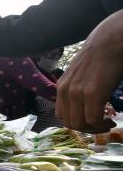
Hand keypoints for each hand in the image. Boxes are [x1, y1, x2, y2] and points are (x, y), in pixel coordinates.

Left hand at [56, 10, 122, 132]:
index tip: (90, 122)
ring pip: (80, 124)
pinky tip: (110, 120)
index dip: (77, 123)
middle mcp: (64, 91)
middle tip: (101, 126)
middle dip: (86, 129)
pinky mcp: (91, 93)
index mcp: (61, 88)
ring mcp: (77, 93)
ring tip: (107, 124)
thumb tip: (82, 106)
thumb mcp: (79, 75)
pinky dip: (101, 125)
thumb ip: (76, 89)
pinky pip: (92, 119)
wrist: (109, 41)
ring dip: (94, 129)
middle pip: (69, 123)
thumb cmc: (99, 57)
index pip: (62, 116)